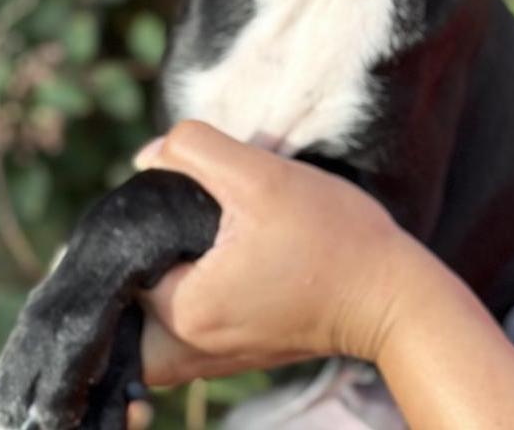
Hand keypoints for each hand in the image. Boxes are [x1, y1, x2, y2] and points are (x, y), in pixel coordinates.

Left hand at [134, 120, 419, 386]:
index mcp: (183, 312)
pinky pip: (180, 328)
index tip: (180, 194)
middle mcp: (186, 350)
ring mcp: (209, 360)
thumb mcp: (262, 175)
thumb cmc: (334, 236)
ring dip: (162, 271)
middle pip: (128, 291)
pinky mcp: (234, 355)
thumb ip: (195, 152)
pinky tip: (221, 257)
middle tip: (188, 213)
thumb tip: (146, 158)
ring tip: (202, 236)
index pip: (121, 256)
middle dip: (144, 247)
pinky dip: (186, 291)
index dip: (142, 214)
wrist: (392, 296)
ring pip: (150, 313)